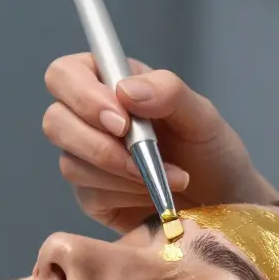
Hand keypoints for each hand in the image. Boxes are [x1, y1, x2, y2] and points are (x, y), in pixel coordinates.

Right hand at [42, 54, 275, 231]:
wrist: (224, 204)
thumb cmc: (213, 153)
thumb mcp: (203, 116)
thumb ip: (169, 92)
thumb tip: (125, 90)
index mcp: (111, 84)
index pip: (65, 75)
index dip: (81, 95)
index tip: (121, 121)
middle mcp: (90, 119)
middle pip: (54, 121)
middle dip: (97, 143)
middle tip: (141, 156)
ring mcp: (86, 159)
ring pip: (70, 162)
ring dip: (120, 172)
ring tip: (165, 177)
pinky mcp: (92, 195)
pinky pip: (88, 194)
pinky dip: (125, 193)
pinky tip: (154, 193)